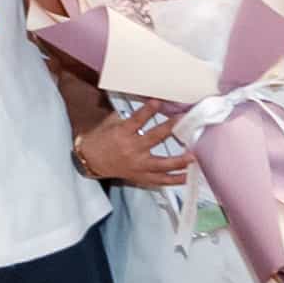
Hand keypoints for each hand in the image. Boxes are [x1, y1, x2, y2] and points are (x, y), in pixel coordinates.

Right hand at [74, 100, 188, 189]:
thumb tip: (149, 106)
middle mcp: (131, 150)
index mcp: (122, 134)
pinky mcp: (140, 177)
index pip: (137, 120)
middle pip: (153, 139)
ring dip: (178, 162)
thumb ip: (131, 117)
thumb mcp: (112, 123)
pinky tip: (187, 177)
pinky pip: (160, 181)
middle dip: (170, 129)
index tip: (157, 102)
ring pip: (161, 165)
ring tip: (192, 158)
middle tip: (184, 122)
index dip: (147, 110)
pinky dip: (174, 180)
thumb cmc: (102, 140)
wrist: (91, 161)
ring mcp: (137, 165)